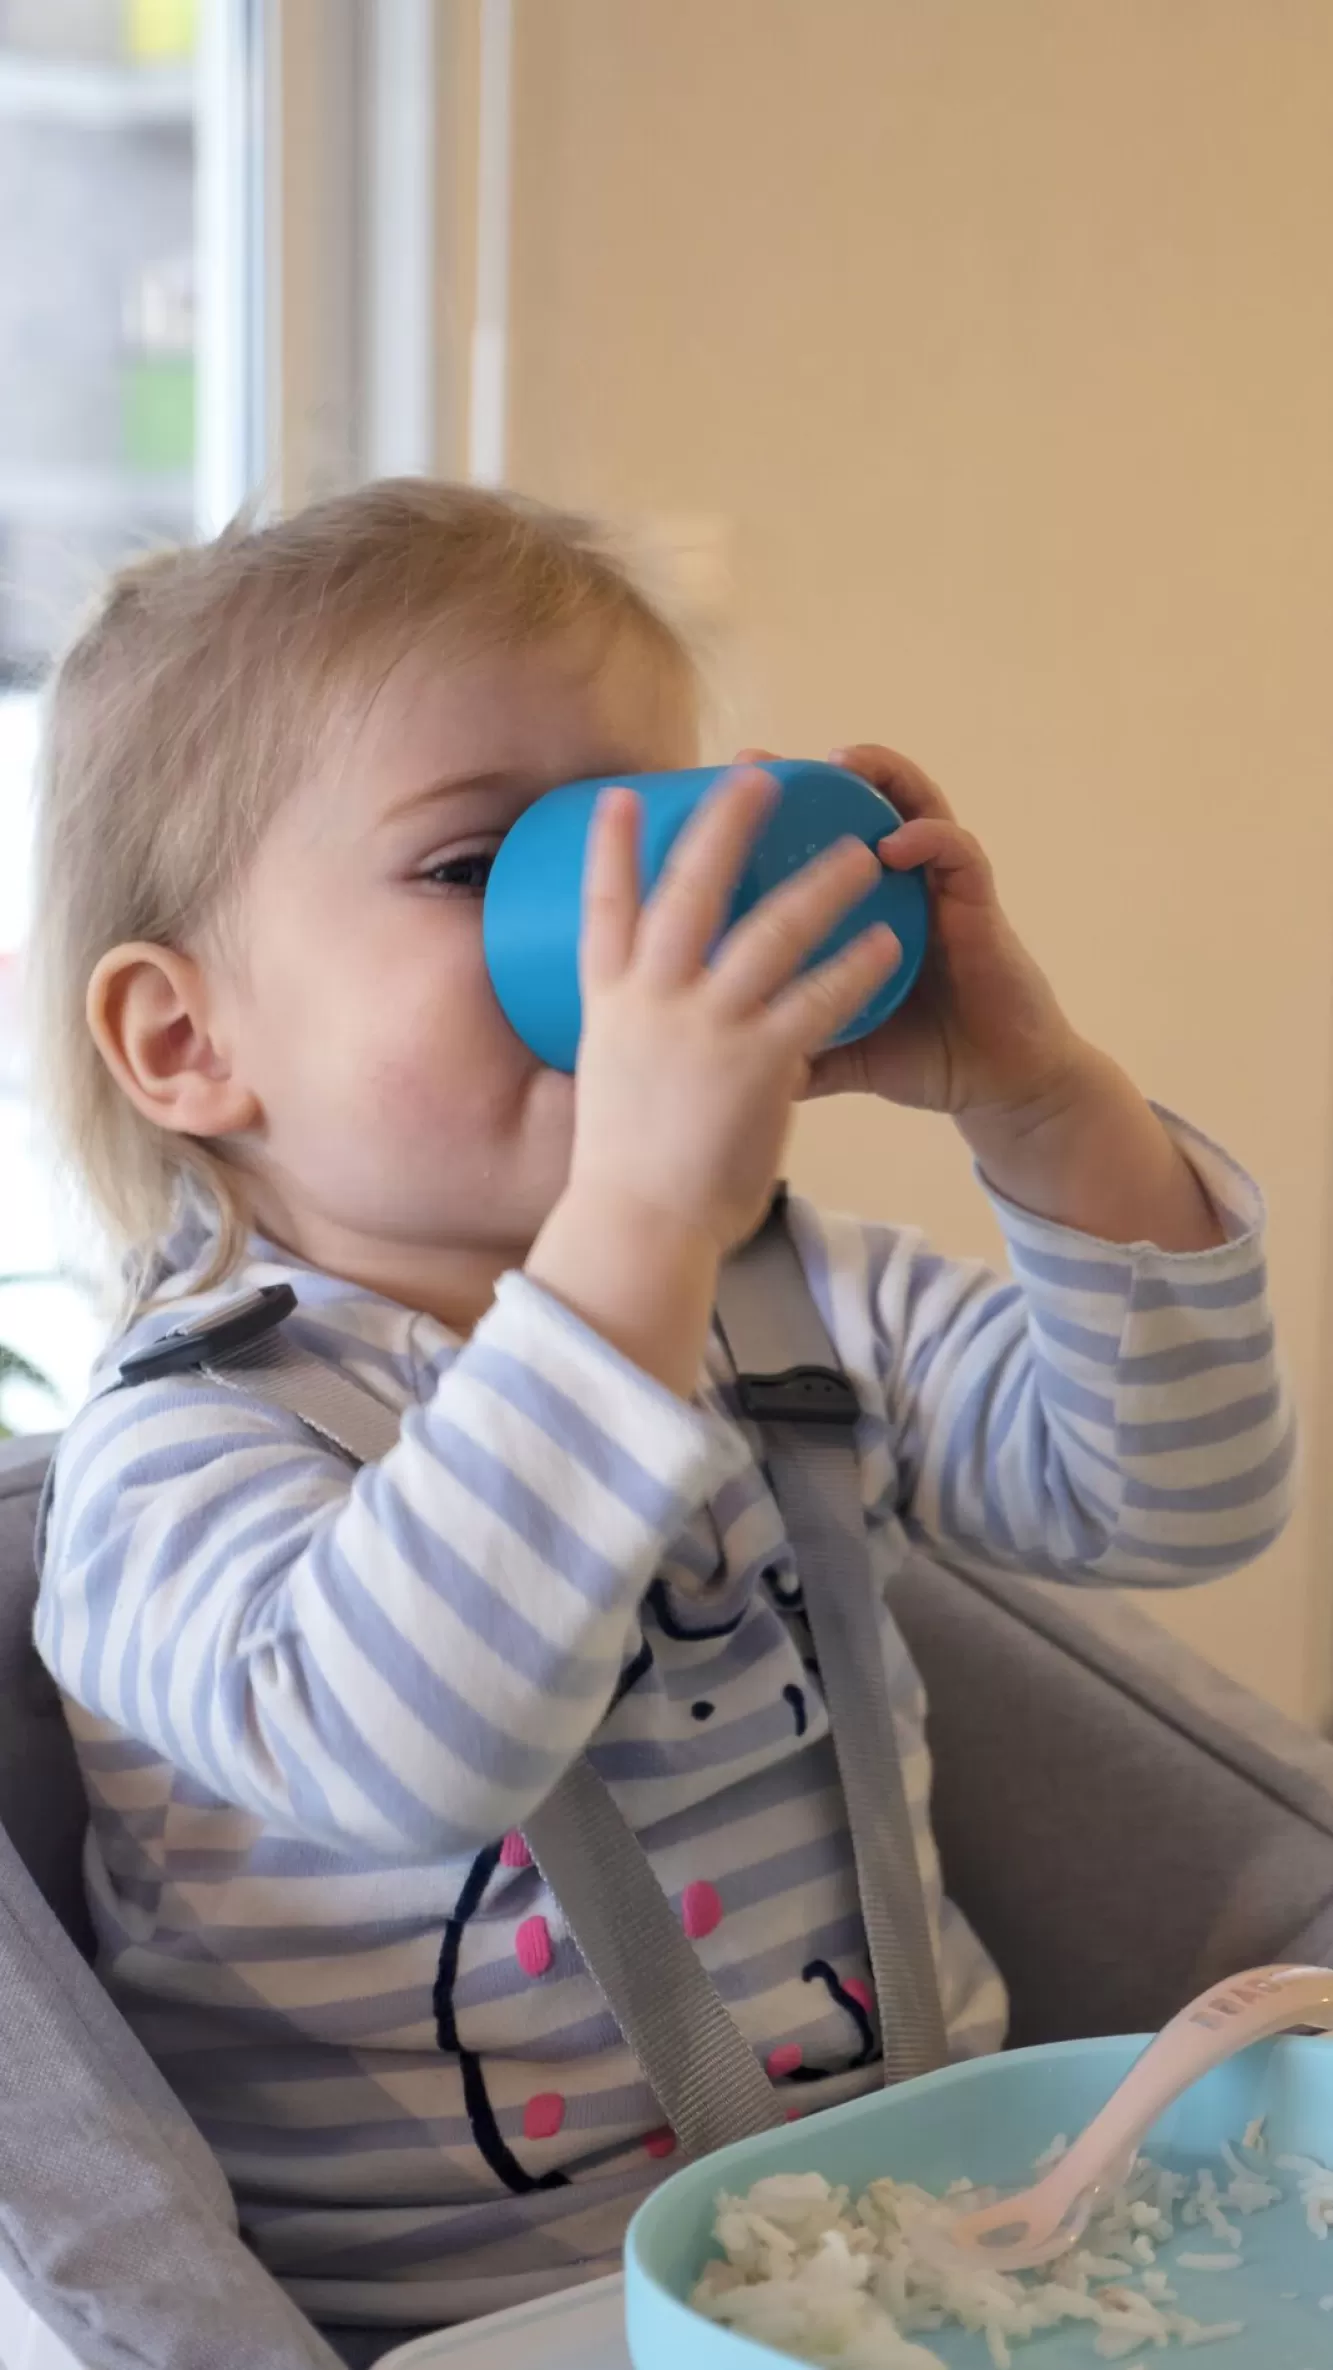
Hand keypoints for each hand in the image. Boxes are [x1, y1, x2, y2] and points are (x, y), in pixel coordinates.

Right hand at [528, 767, 901, 1393]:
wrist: (639, 1227)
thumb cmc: (626, 1173)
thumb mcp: (611, 1089)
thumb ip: (630, 1048)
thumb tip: (634, 1039)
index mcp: (609, 1006)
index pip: (603, 909)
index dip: (611, 848)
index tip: (620, 797)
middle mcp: (652, 1002)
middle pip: (688, 891)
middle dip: (724, 826)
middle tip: (757, 776)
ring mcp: (704, 1028)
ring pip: (769, 931)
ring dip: (818, 883)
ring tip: (860, 849)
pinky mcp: (757, 1062)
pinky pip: (820, 998)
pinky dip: (855, 965)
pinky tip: (888, 940)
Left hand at [735, 744, 1222, 1250]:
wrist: (996, 1086)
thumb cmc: (920, 1054)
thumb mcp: (836, 1046)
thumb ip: (784, 1041)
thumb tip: (713, 1061)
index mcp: (856, 912)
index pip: (809, 844)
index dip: (763, 818)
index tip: (704, 801)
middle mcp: (896, 887)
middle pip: (854, 808)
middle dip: (807, 776)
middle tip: (754, 762)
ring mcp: (939, 890)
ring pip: (913, 808)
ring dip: (881, 777)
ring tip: (841, 763)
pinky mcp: (980, 906)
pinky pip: (959, 856)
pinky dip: (930, 840)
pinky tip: (897, 843)